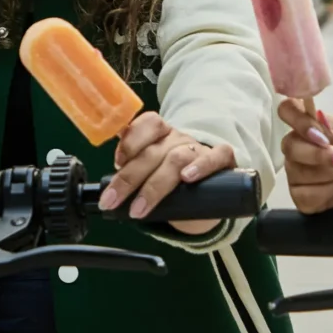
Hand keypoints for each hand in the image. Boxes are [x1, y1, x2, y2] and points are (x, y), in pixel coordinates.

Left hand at [102, 112, 235, 233]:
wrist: (211, 192)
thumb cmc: (174, 182)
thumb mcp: (152, 174)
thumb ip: (135, 175)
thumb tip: (109, 195)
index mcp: (160, 135)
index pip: (147, 124)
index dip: (130, 141)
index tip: (117, 163)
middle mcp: (178, 138)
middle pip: (153, 152)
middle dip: (129, 178)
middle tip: (112, 200)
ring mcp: (200, 148)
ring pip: (177, 159)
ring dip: (154, 186)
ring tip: (139, 208)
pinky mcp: (222, 159)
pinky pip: (216, 156)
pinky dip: (201, 166)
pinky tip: (187, 179)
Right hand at [277, 99, 332, 212]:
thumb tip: (319, 135)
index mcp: (316, 126)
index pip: (288, 110)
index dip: (297, 121)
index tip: (321, 137)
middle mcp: (302, 147)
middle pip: (288, 145)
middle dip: (319, 155)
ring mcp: (300, 174)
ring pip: (297, 173)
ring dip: (331, 175)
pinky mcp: (304, 199)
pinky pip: (304, 196)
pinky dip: (327, 194)